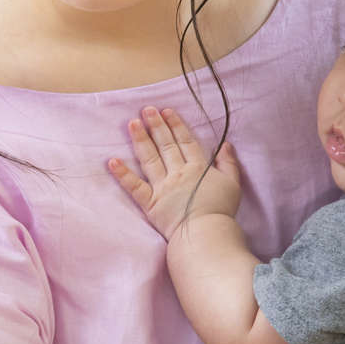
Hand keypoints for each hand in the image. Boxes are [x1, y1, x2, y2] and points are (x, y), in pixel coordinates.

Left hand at [107, 107, 240, 236]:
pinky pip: (134, 187)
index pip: (185, 142)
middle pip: (166, 145)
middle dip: (156, 125)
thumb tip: (225, 144)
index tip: (167, 111)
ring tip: (132, 123)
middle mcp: (178, 173)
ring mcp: (162, 187)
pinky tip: (112, 161)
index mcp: (198, 168)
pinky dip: (122, 174)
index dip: (176, 125)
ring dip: (140, 139)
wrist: (206, 233)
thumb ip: (228, 163)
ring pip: (149, 159)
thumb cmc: (220, 211)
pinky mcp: (150, 203)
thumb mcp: (232, 184)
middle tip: (147, 109)